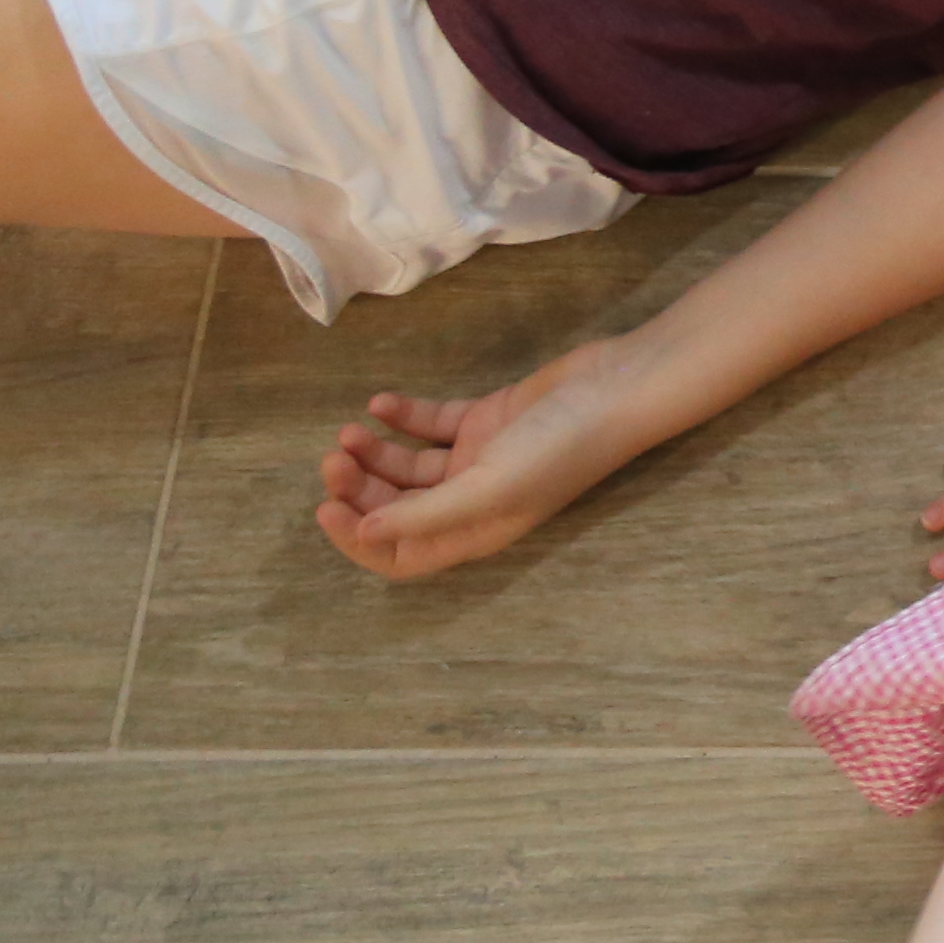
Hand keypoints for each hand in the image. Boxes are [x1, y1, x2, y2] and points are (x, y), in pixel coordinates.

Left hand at [315, 339, 661, 578]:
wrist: (616, 388)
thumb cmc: (557, 449)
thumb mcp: (489, 489)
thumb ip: (424, 515)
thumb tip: (363, 534)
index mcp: (472, 531)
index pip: (399, 554)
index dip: (358, 540)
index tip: (327, 508)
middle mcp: (470, 501)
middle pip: (395, 508)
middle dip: (359, 487)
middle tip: (335, 457)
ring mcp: (477, 459)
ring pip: (406, 466)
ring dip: (373, 451)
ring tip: (353, 428)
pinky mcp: (486, 420)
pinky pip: (431, 424)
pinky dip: (403, 417)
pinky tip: (383, 403)